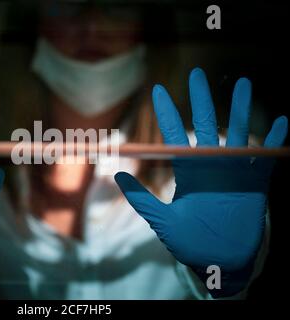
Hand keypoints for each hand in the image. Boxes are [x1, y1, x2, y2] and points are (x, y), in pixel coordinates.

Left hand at [115, 68, 286, 297]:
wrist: (218, 262)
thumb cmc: (188, 242)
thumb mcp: (161, 221)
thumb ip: (142, 199)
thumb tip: (117, 176)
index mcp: (187, 171)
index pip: (174, 135)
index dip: (166, 113)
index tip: (158, 90)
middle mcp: (209, 166)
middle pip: (206, 125)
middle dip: (202, 100)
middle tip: (197, 74)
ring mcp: (233, 173)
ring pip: (238, 134)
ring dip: (241, 110)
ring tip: (242, 84)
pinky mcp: (255, 185)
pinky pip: (266, 159)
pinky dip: (275, 142)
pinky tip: (282, 123)